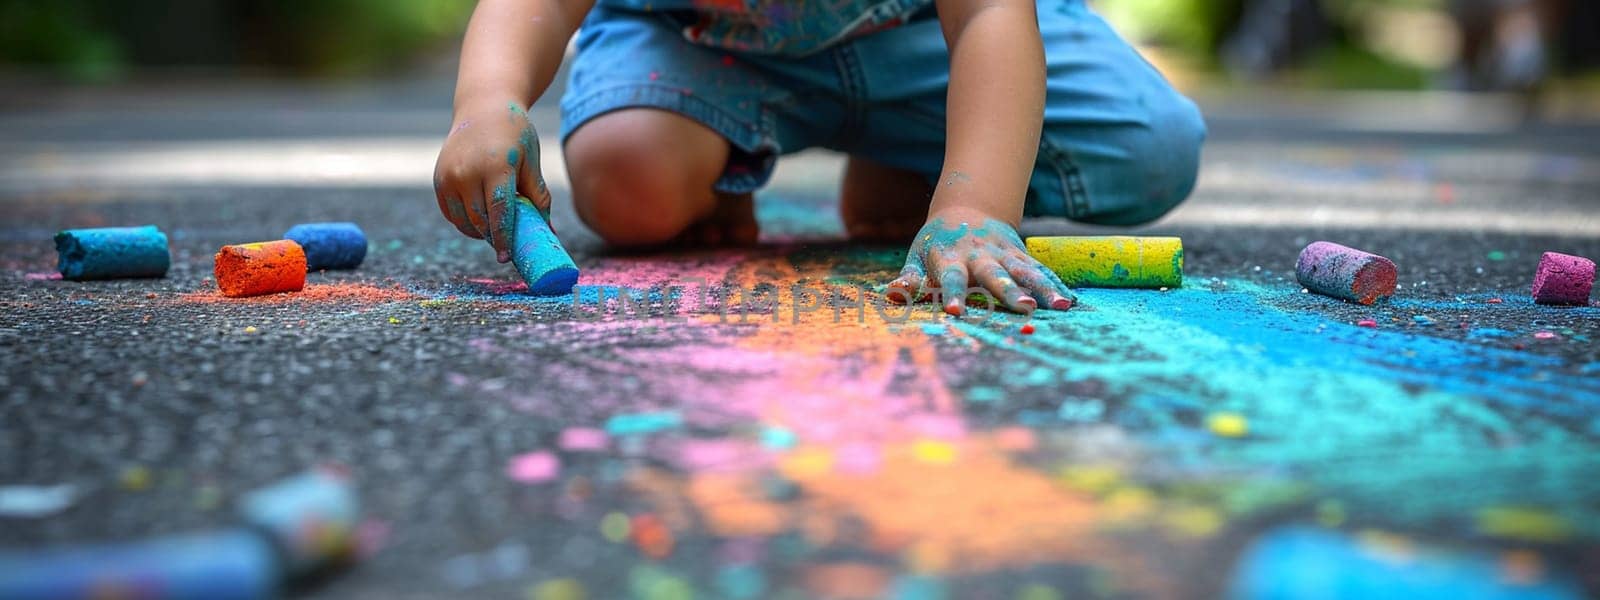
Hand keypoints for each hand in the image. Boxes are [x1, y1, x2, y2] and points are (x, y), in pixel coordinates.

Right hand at [433, 101, 552, 262]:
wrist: (482, 108)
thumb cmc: (514, 134)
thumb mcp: (531, 160)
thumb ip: (538, 195)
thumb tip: (550, 232)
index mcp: (495, 166)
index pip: (499, 211)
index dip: (504, 237)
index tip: (507, 257)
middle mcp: (466, 171)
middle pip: (480, 219)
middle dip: (493, 237)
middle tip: (507, 247)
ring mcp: (448, 176)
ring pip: (463, 220)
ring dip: (479, 232)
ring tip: (495, 231)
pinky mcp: (439, 179)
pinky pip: (451, 213)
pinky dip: (465, 222)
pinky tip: (480, 220)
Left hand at [886, 208, 1075, 315]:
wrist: (967, 209)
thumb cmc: (936, 244)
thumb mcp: (917, 256)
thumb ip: (909, 278)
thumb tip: (892, 295)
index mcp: (951, 258)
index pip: (952, 277)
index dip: (953, 293)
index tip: (955, 311)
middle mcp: (980, 255)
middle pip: (996, 274)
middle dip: (1011, 291)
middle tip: (1027, 308)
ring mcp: (1004, 254)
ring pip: (1026, 270)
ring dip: (1043, 287)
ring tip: (1060, 306)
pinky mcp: (1021, 254)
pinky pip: (1040, 269)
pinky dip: (1055, 283)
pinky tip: (1069, 300)